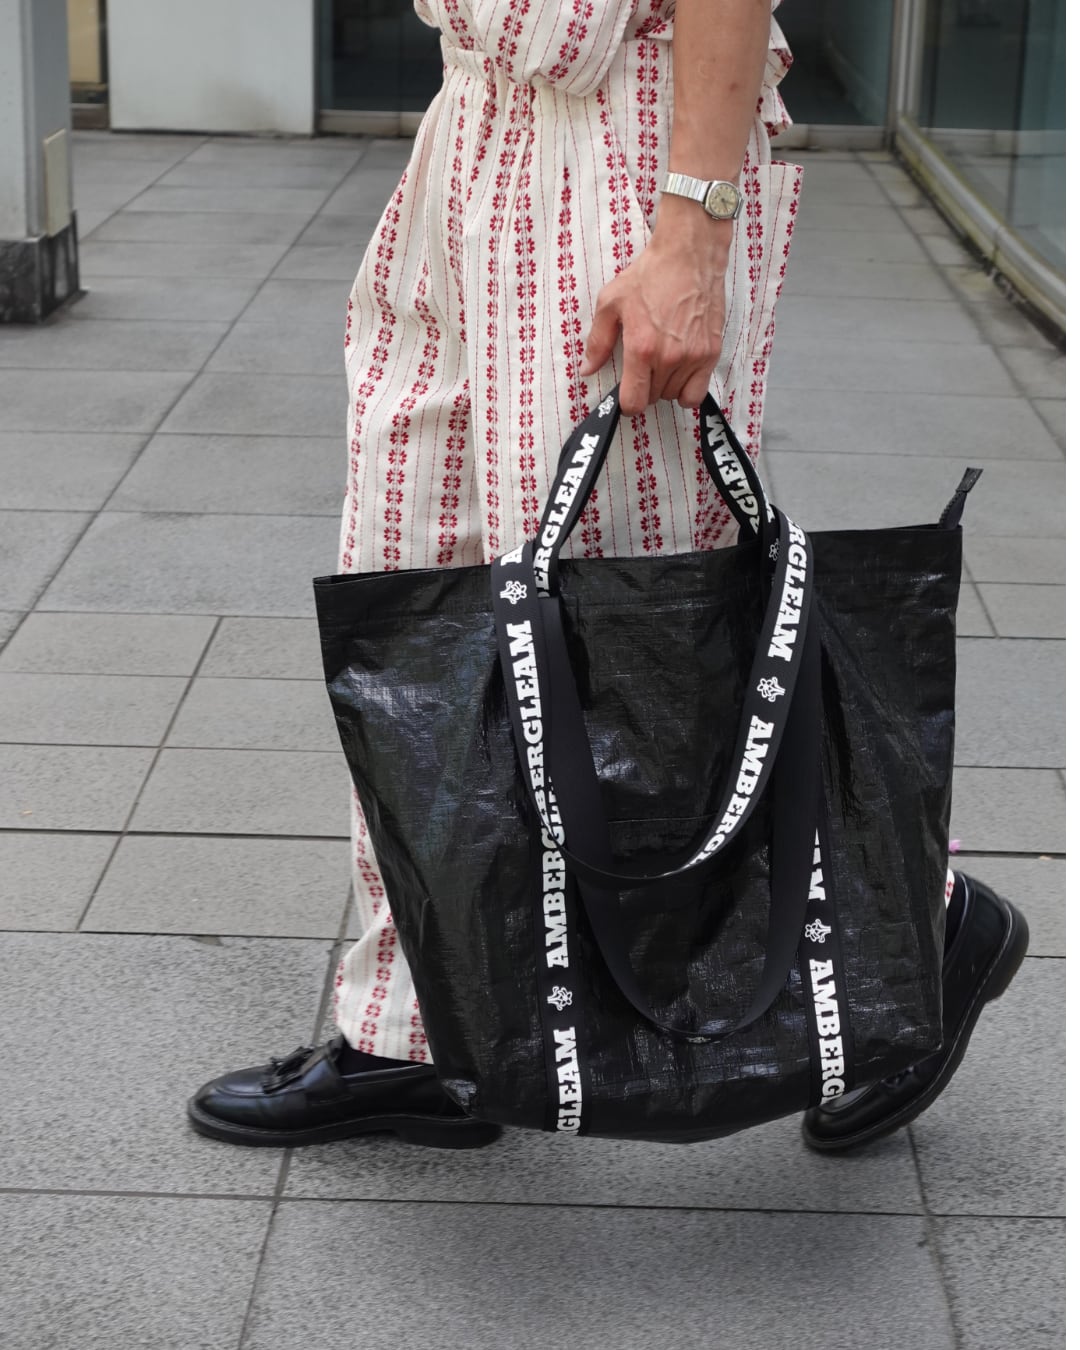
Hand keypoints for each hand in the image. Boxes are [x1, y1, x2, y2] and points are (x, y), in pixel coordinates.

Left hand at [579, 200, 730, 416]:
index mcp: (641, 348)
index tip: (626, 392)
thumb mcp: (611, 303)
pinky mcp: (711, 352)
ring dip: (666, 386)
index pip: (634, 402)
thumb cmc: (650, 274)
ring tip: (663, 362)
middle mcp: (669, 357)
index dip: (627, 403)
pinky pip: (698, 392)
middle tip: (644, 366)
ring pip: (675, 396)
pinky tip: (681, 370)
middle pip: (654, 399)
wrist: (689, 254)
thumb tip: (587, 370)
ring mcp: (693, 356)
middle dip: (645, 388)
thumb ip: (597, 342)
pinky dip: (688, 387)